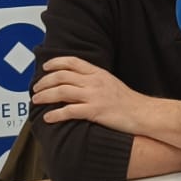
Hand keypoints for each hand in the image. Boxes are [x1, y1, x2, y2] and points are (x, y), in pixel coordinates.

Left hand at [32, 55, 147, 133]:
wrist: (144, 113)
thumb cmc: (129, 102)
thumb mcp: (111, 83)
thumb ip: (95, 80)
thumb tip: (78, 82)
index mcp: (98, 73)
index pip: (73, 62)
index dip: (56, 62)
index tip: (45, 67)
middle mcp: (94, 82)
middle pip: (62, 76)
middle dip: (45, 81)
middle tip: (36, 88)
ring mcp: (94, 96)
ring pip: (62, 91)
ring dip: (45, 96)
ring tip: (37, 100)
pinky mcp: (95, 111)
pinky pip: (70, 111)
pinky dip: (56, 114)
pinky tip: (48, 118)